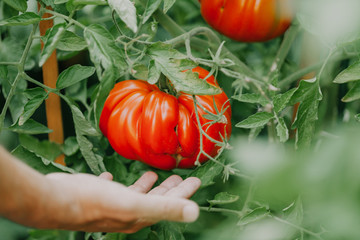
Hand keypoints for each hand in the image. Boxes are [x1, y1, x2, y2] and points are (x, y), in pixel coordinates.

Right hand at [44, 171, 200, 232]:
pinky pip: (111, 190)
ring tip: (153, 174)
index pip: (169, 204)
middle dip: (168, 189)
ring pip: (134, 195)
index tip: (196, 180)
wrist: (56, 202)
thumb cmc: (94, 202)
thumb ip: (165, 207)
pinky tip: (113, 177)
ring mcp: (111, 205)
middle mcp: (127, 212)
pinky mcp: (95, 196)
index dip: (184, 193)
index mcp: (139, 215)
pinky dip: (117, 184)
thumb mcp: (134, 203)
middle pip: (154, 200)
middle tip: (178, 177)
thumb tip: (195, 212)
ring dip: (145, 185)